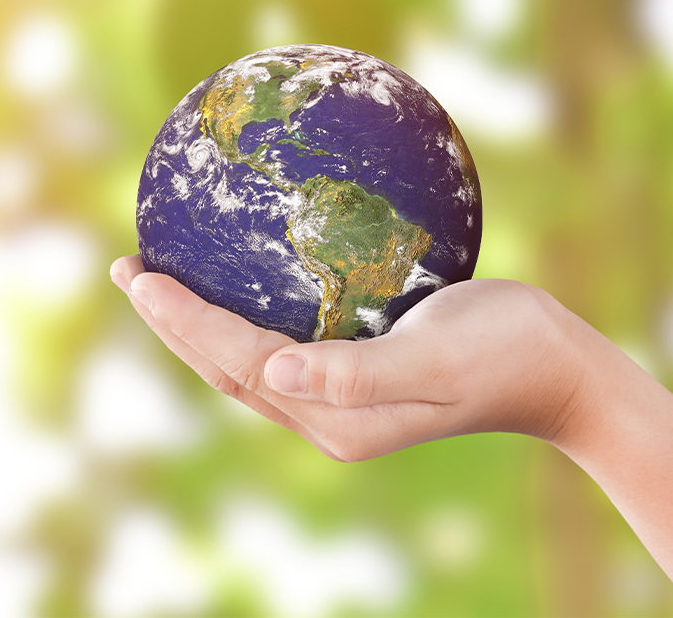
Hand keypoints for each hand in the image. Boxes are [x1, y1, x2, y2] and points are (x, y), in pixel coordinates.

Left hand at [109, 255, 611, 460]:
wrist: (558, 367)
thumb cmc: (505, 351)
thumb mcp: (434, 359)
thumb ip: (356, 373)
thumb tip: (275, 371)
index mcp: (333, 417)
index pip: (235, 361)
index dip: (183, 320)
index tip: (141, 277)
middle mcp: (322, 415)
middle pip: (223, 365)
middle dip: (169, 320)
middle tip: (126, 268)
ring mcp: (334, 400)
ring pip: (242, 357)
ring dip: (194, 319)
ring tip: (154, 276)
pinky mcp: (350, 373)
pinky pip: (276, 341)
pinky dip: (238, 312)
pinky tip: (234, 276)